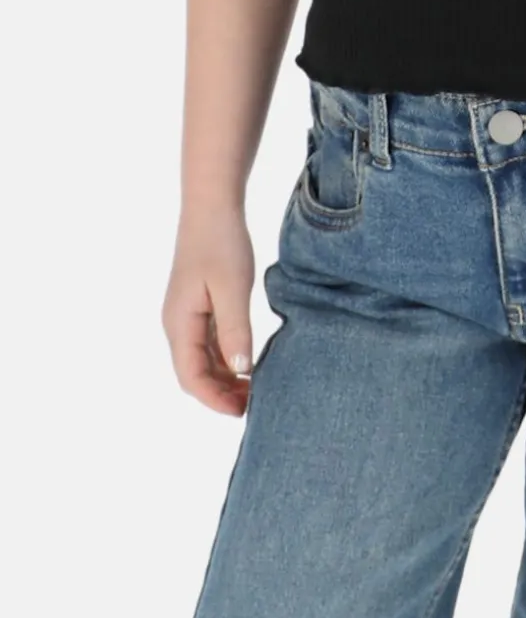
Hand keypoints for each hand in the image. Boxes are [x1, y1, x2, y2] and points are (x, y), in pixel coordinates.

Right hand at [162, 207, 255, 416]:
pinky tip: (247, 359)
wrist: (212, 206)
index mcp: (179, 323)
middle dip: (220, 393)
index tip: (242, 411)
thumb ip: (235, 331)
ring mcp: (186, 314)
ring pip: (201, 359)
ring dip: (224, 377)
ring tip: (254, 386)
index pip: (191, 377)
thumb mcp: (232, 289)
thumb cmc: (221, 243)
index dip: (214, 400)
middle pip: (194, 372)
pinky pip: (208, 342)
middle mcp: (177, 323)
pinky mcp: (198, 303)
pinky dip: (225, 357)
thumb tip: (240, 371)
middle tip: (255, 403)